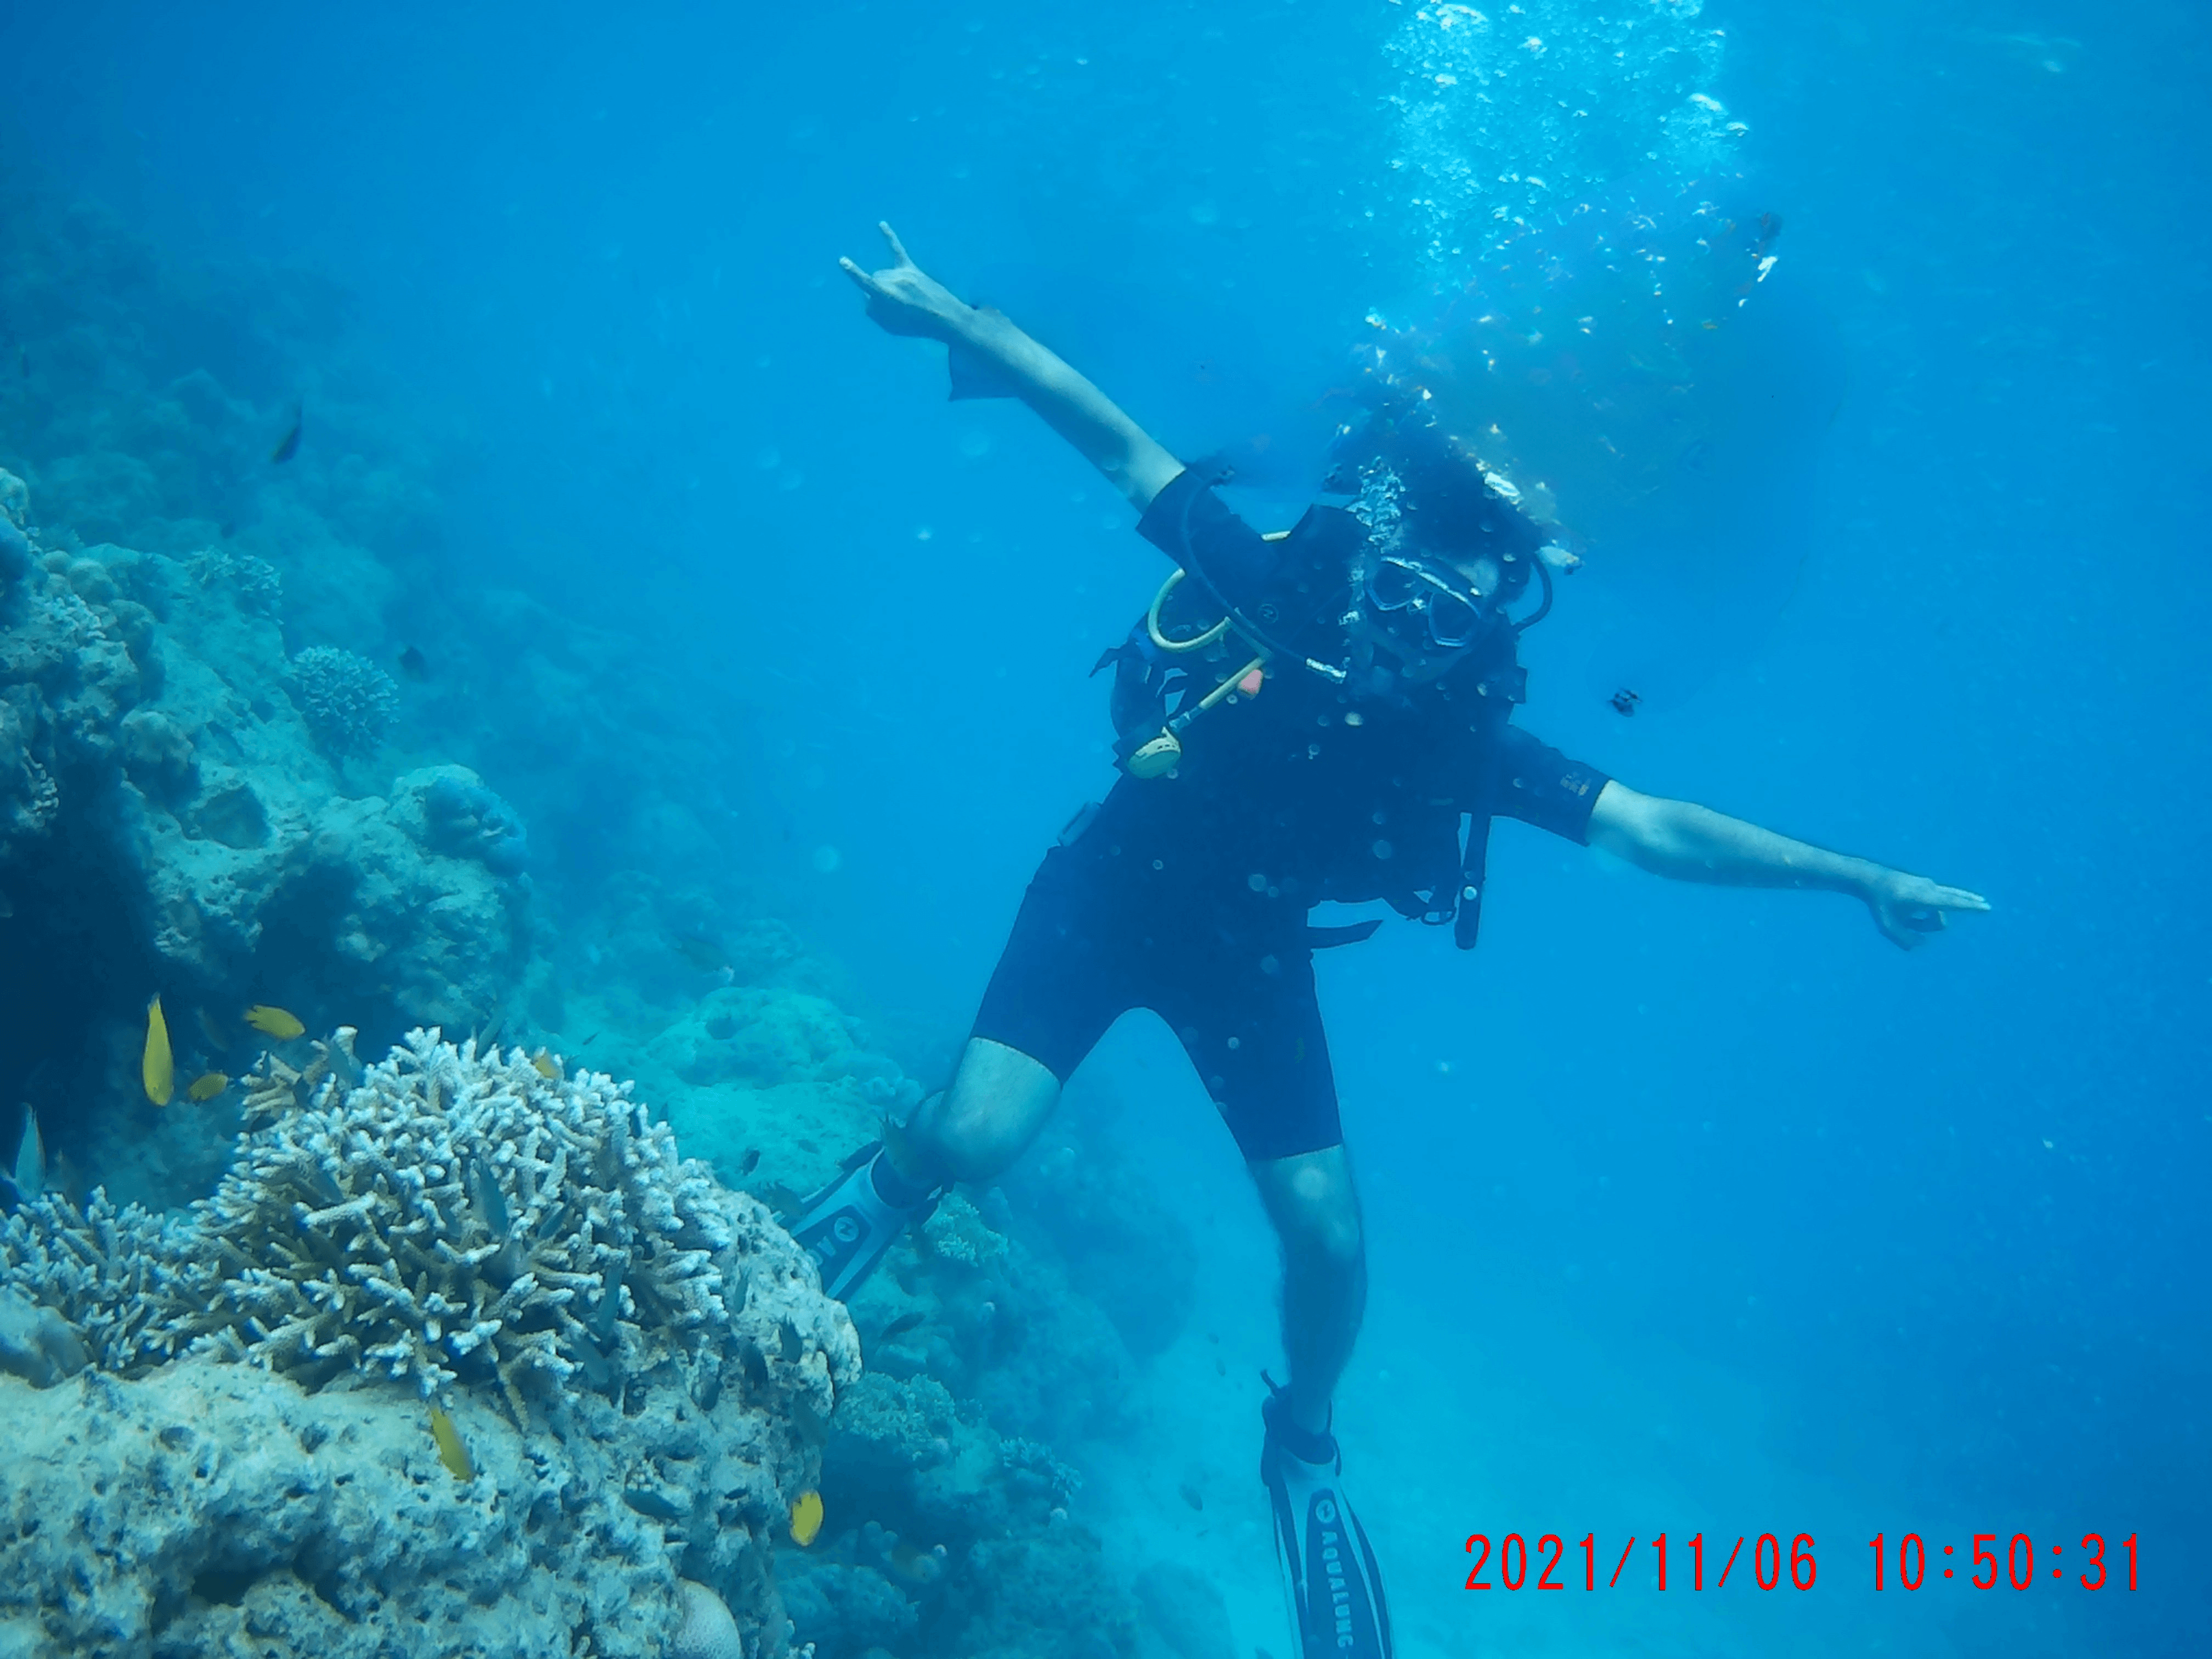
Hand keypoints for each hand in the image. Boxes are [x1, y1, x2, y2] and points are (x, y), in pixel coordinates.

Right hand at [839, 222, 968, 340]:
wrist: (944, 316)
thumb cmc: (914, 324)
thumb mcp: (889, 326)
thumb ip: (872, 310)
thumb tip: (868, 294)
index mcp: (888, 295)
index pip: (866, 281)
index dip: (853, 272)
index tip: (842, 260)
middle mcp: (895, 280)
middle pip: (873, 281)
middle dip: (878, 295)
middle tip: (897, 309)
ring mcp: (903, 272)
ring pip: (882, 275)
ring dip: (887, 286)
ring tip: (904, 300)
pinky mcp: (911, 269)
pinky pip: (897, 249)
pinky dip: (888, 236)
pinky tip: (881, 224)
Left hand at [1862, 869, 1989, 950]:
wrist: (1871, 879)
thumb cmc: (1879, 904)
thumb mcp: (1886, 927)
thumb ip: (1904, 940)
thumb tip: (1923, 942)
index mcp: (1922, 897)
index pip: (1951, 902)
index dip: (1969, 906)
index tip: (1985, 907)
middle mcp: (1930, 889)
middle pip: (1954, 900)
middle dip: (1970, 904)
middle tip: (1987, 906)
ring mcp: (1930, 886)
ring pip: (1938, 912)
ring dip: (1924, 924)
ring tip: (1904, 922)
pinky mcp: (1927, 887)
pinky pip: (1933, 907)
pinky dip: (1923, 918)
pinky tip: (1909, 917)